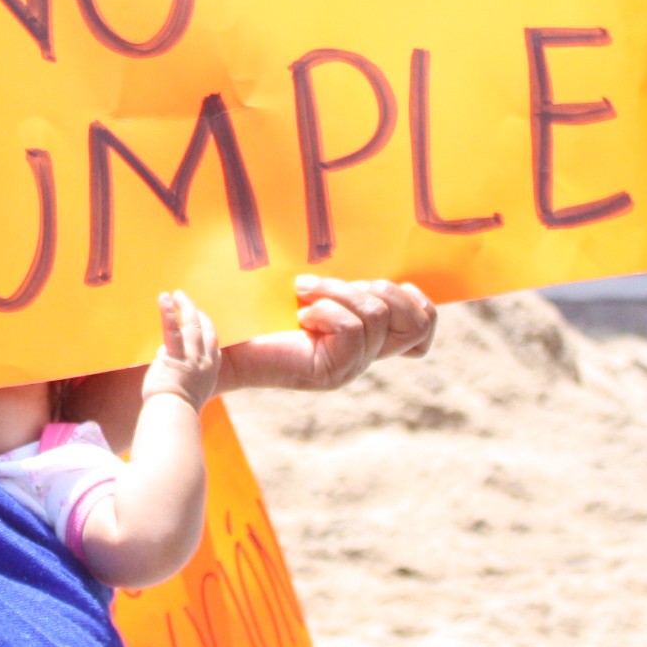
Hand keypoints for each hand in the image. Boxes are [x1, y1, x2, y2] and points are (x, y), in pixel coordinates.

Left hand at [142, 290, 220, 409]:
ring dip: (185, 307)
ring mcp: (192, 358)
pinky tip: (165, 298)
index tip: (202, 322)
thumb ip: (186, 380)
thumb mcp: (190, 394)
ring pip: (192, 325)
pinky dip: (169, 312)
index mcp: (210, 372)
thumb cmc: (176, 409)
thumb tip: (171, 370)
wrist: (174, 414)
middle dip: (198, 314)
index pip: (213, 347)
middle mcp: (205, 362)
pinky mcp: (176, 356)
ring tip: (177, 294)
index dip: (208, 331)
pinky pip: (173, 329)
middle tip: (187, 301)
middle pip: (206, 330)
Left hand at [221, 275, 436, 392]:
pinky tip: (299, 315)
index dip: (419, 304)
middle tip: (333, 285)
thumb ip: (344, 287)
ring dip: (337, 291)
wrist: (223, 343)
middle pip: (415, 323)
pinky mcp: (330, 373)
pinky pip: (351, 329)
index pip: (423, 330)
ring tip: (303, 293)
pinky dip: (325, 310)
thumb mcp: (313, 291)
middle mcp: (364, 356)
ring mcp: (350, 368)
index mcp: (366, 337)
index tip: (377, 284)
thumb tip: (375, 274)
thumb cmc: (260, 311)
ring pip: (375, 315)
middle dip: (382, 289)